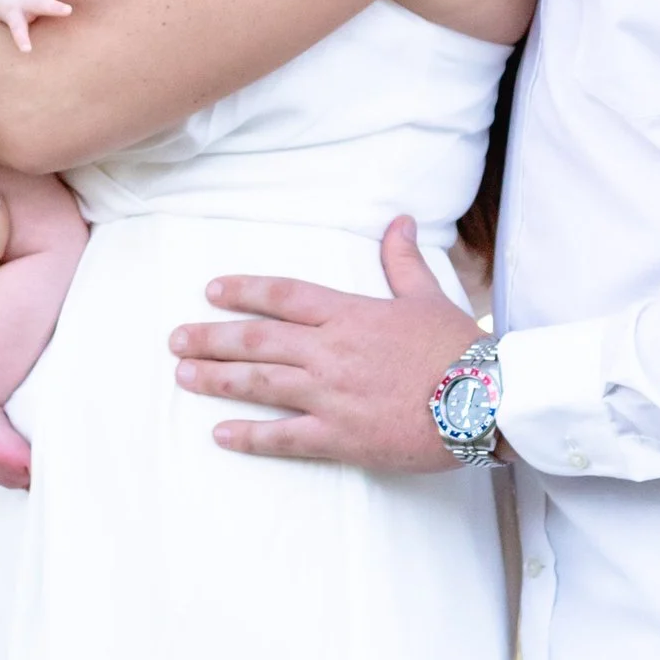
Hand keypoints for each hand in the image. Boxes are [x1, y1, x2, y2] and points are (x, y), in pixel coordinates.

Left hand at [169, 217, 482, 471]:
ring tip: (183, 376)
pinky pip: (284, 437)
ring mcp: (331, 396)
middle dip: (211, 337)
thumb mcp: (427, 297)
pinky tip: (221, 434)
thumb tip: (398, 221)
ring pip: (260, 384)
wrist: (483, 401)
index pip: (283, 296)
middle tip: (176, 339)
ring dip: (217, 379)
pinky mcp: (340, 436)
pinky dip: (250, 436)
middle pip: (258, 340)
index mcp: (349, 314)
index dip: (243, 292)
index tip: (212, 291)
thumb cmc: (457, 349)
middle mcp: (330, 351)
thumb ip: (402, 261)